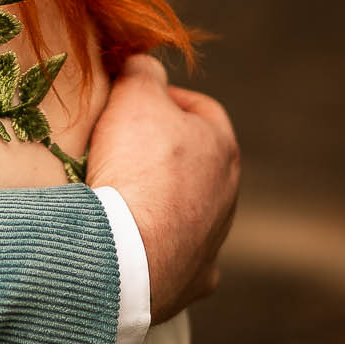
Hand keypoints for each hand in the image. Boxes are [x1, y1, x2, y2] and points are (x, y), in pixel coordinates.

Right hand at [87, 54, 239, 324]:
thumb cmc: (136, 165)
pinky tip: (134, 246)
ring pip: (189, 212)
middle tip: (117, 147)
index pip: (200, 109)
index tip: (130, 101)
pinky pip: (179, 260)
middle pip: (195, 163)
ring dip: (160, 202)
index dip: (164, 99)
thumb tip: (141, 63)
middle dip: (161, 152)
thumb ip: (142, 73)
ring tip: (117, 197)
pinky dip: (159, 251)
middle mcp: (228, 196)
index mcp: (222, 148)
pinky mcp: (194, 280)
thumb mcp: (135, 96)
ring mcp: (213, 242)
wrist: (128, 249)